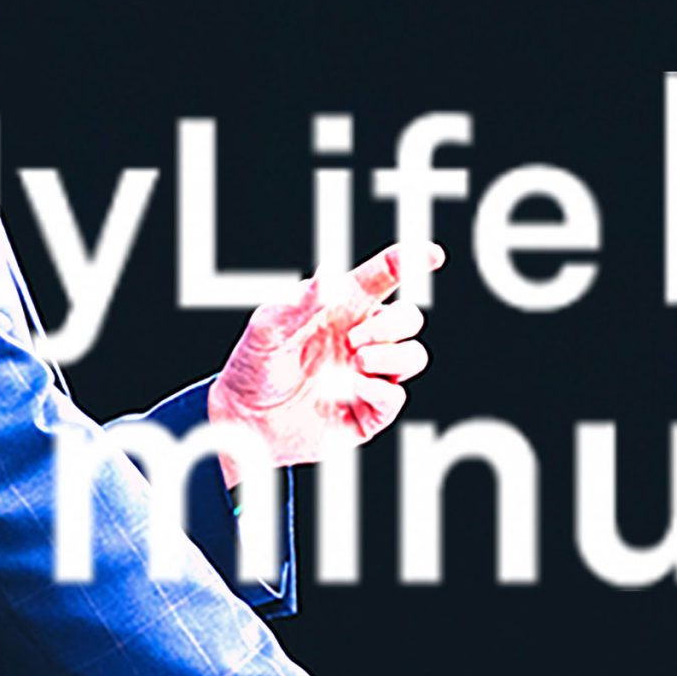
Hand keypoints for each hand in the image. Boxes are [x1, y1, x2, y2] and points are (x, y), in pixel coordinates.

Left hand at [206, 241, 442, 472]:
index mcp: (343, 308)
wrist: (244, 420)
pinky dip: (380, 391)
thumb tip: (327, 275)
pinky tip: (353, 390)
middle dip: (392, 325)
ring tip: (355, 363)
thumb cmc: (254, 365)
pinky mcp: (368, 413)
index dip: (411, 261)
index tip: (432, 255)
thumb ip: (298, 302)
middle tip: (353, 340)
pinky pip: (396, 398)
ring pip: (414, 356)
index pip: (384, 277)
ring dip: (391, 356)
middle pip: (410, 319)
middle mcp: (363, 340)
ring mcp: (369, 376)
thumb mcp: (266, 328)